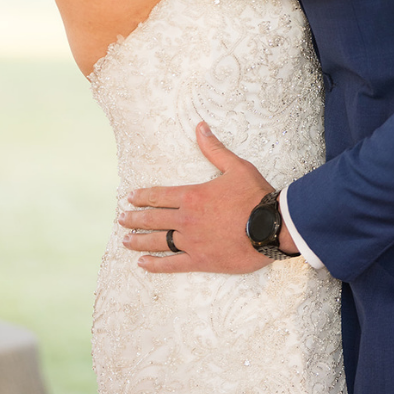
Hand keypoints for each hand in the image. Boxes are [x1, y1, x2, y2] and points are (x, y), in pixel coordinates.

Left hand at [120, 123, 275, 274]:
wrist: (271, 226)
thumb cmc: (255, 195)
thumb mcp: (237, 166)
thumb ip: (214, 149)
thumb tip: (200, 127)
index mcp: (193, 196)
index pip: (159, 196)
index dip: (143, 196)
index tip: (130, 198)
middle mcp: (186, 219)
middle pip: (153, 219)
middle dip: (134, 218)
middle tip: (122, 219)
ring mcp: (191, 242)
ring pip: (157, 242)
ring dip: (139, 241)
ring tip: (125, 240)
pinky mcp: (200, 260)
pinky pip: (171, 264)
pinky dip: (155, 265)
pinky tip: (143, 264)